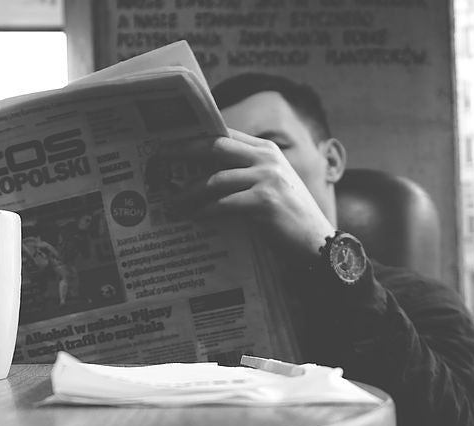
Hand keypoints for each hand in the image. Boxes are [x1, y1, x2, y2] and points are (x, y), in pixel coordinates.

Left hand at [167, 129, 334, 262]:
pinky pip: (223, 205)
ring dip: (188, 193)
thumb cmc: (286, 219)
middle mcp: (267, 158)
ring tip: (172, 205)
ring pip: (214, 179)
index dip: (194, 137)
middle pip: (215, 146)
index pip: (224, 134)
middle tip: (157, 162)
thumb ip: (240, 175)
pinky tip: (194, 219)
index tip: (169, 143)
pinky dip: (204, 212)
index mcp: (266, 150)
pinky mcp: (265, 201)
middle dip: (182, 152)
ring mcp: (267, 178)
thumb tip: (198, 176)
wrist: (316, 244)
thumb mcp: (266, 187)